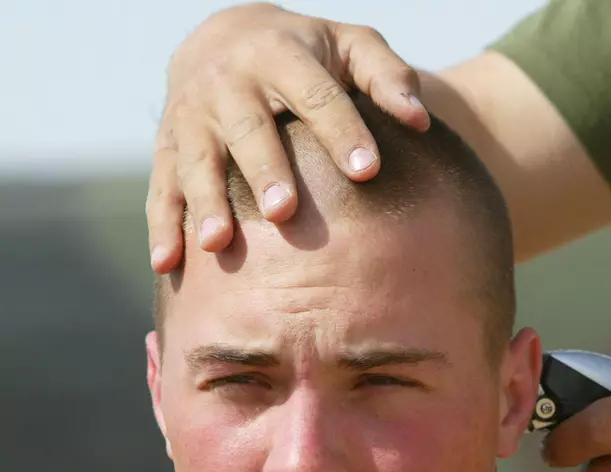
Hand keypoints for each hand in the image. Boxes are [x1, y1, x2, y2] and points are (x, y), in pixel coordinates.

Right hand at [147, 2, 430, 272]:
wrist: (227, 37)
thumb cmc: (310, 54)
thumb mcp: (351, 46)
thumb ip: (388, 76)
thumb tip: (420, 120)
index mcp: (280, 54)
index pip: (316, 94)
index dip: (341, 130)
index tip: (367, 171)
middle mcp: (228, 81)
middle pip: (248, 129)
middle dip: (264, 170)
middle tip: (284, 212)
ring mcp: (191, 114)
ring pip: (196, 159)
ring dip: (205, 201)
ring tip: (218, 242)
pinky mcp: (167, 145)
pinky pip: (161, 186)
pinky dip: (162, 225)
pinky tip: (168, 265)